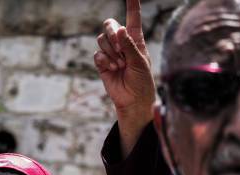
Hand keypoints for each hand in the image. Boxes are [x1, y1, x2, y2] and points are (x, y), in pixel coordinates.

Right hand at [94, 0, 155, 155]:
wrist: (133, 100)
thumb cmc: (142, 81)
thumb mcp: (140, 61)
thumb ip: (129, 45)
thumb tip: (120, 29)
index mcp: (136, 39)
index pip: (133, 18)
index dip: (132, 5)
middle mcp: (122, 43)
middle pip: (109, 25)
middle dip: (112, 33)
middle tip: (120, 46)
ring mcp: (110, 53)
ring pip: (101, 40)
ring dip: (111, 52)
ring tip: (120, 65)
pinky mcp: (102, 64)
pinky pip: (97, 54)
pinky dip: (105, 61)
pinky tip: (113, 69)